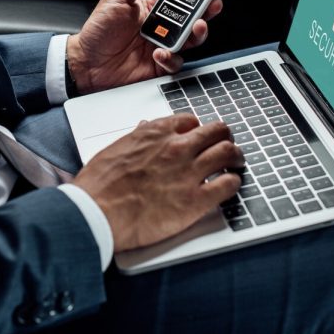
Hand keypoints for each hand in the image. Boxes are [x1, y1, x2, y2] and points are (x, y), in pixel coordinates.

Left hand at [67, 0, 222, 94]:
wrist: (85, 63)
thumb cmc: (97, 31)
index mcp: (152, 7)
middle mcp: (161, 27)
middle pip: (193, 17)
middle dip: (207, 10)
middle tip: (211, 6)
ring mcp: (162, 46)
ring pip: (191, 40)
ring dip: (197, 33)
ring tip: (195, 27)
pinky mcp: (159, 66)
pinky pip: (176, 62)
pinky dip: (171, 57)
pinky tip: (159, 53)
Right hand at [73, 114, 242, 251]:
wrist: (96, 213)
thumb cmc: (99, 186)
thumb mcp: (115, 150)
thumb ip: (136, 139)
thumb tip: (145, 131)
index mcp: (154, 134)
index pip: (190, 121)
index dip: (197, 129)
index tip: (199, 137)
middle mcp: (176, 148)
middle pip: (216, 131)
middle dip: (224, 137)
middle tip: (226, 145)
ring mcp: (188, 172)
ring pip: (228, 153)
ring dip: (236, 157)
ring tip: (236, 163)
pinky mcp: (196, 200)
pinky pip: (229, 184)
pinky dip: (233, 183)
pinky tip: (230, 186)